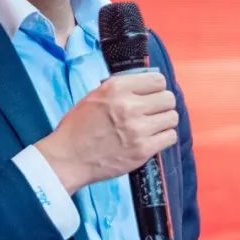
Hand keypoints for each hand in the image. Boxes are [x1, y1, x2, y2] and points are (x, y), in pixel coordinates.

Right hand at [36, 72, 178, 193]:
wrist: (68, 158)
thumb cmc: (78, 127)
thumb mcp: (95, 96)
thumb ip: (121, 89)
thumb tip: (147, 85)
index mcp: (116, 88)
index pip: (158, 80)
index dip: (156, 88)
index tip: (151, 96)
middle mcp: (129, 106)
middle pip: (168, 98)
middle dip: (162, 105)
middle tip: (152, 113)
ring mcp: (137, 129)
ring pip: (172, 117)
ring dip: (164, 122)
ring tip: (152, 127)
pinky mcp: (142, 150)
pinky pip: (170, 137)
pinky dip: (164, 138)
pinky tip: (152, 139)